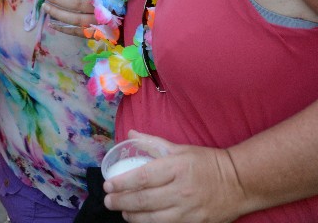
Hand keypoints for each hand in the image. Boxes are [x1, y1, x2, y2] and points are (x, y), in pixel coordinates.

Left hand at [42, 0, 98, 36]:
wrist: (134, 20)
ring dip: (58, 13)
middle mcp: (103, 8)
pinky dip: (63, 28)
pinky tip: (52, 24)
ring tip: (45, 7)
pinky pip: (77, 32)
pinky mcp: (97, 35)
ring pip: (75, 19)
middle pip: (77, 3)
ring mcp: (99, 23)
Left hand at [103, 131, 245, 222]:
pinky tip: (139, 219)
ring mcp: (187, 210)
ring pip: (152, 218)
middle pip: (144, 200)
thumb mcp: (180, 148)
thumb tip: (130, 133)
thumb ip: (153, 142)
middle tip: (108, 200)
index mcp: (176, 167)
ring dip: (132, 215)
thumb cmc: (205, 162)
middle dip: (121, 201)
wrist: (238, 182)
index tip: (108, 184)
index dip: (122, 183)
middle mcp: (180, 190)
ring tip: (121, 210)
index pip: (142, 177)